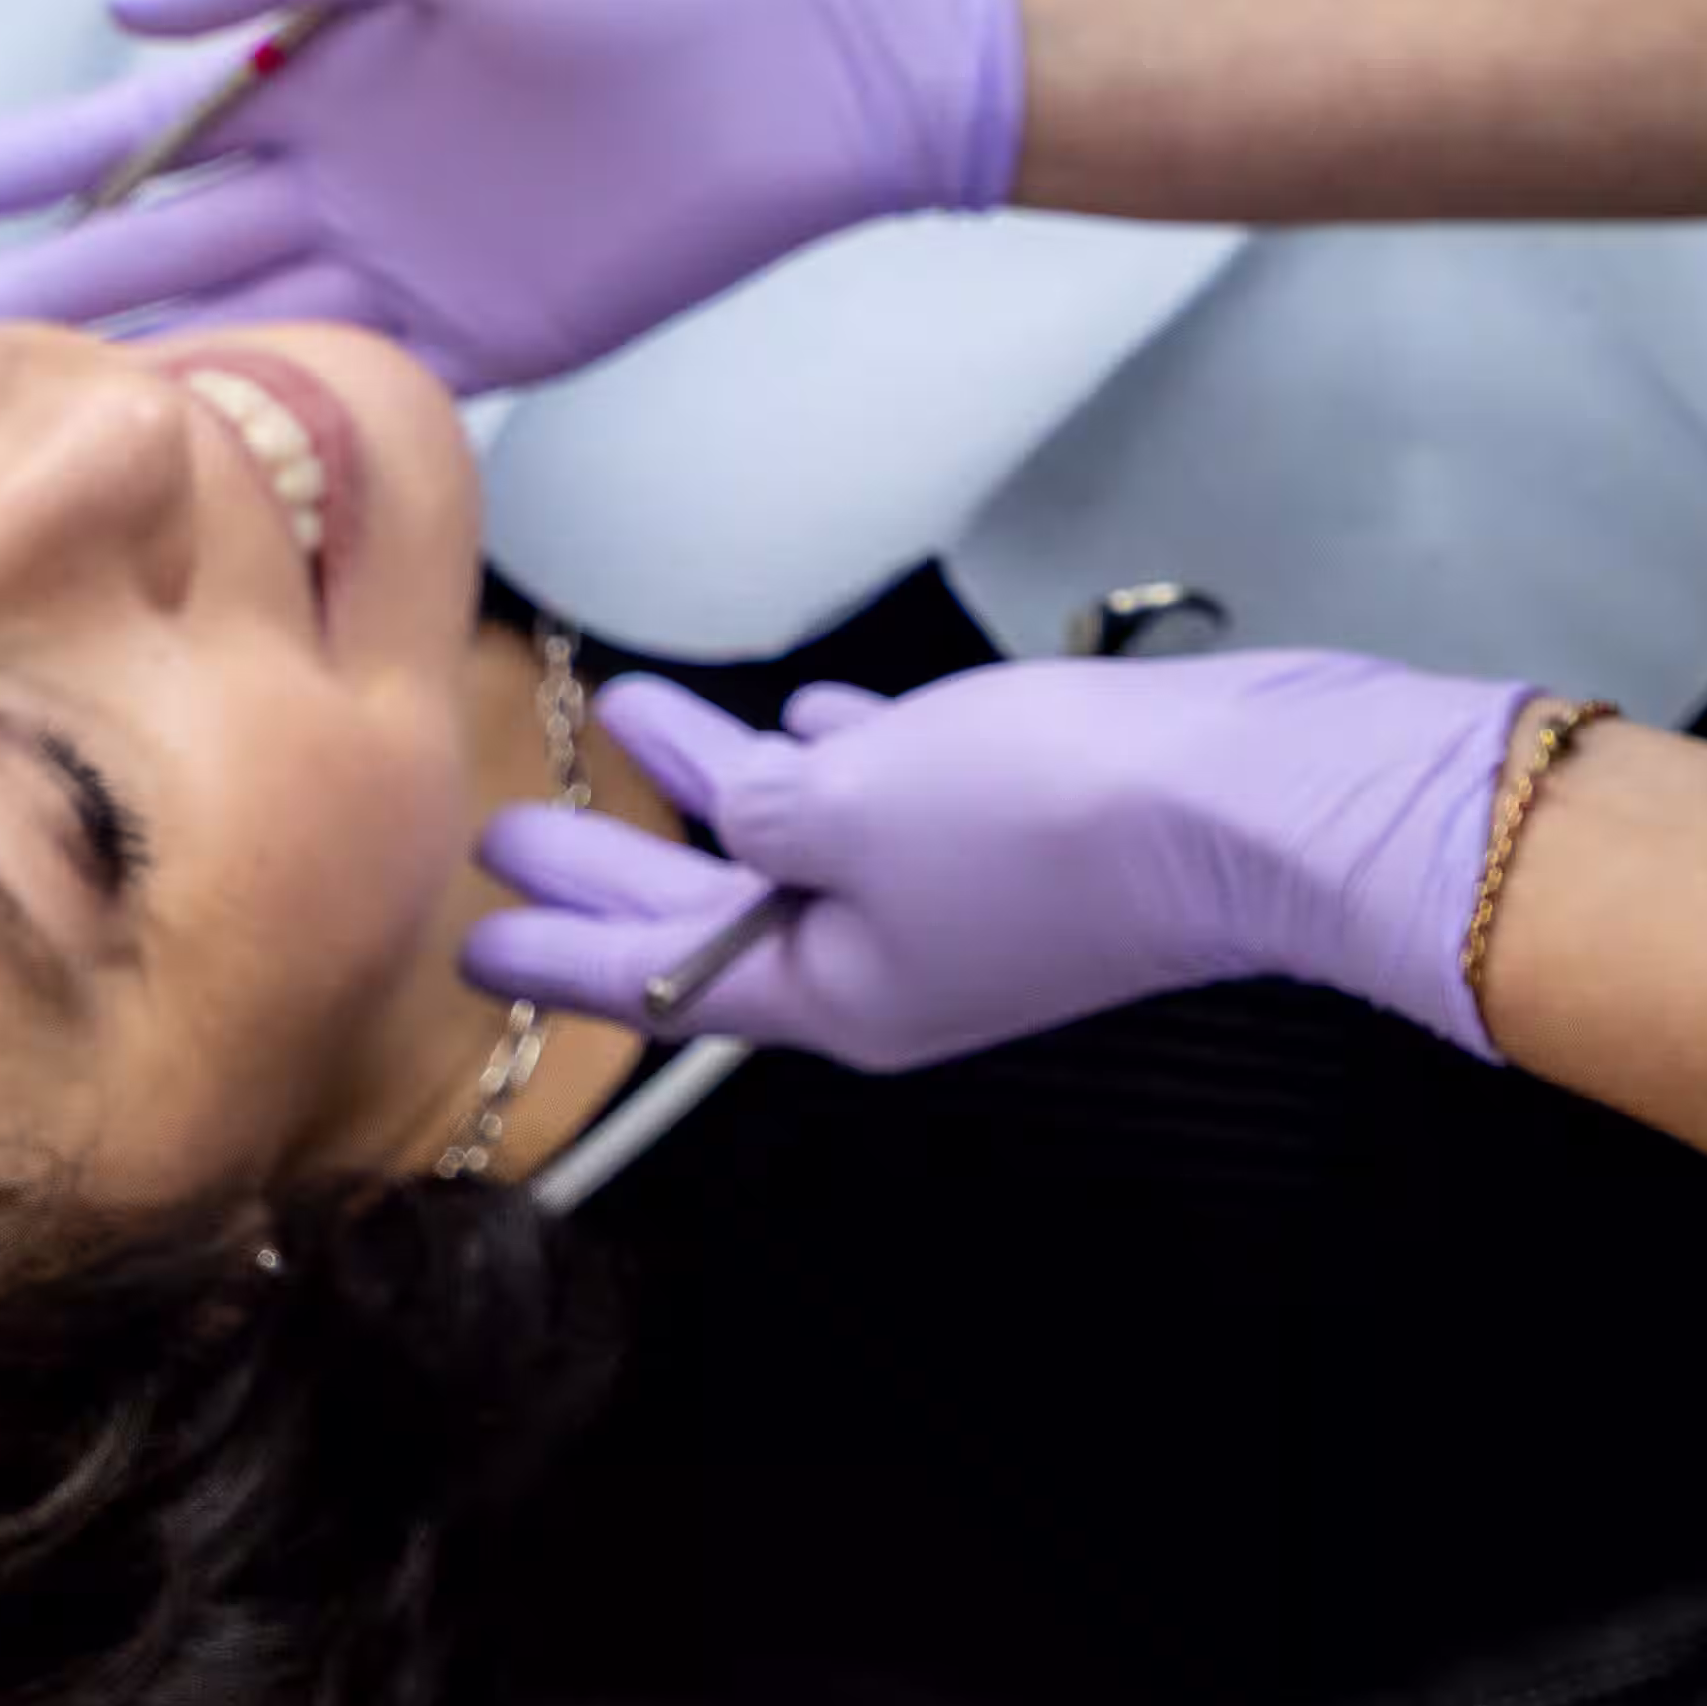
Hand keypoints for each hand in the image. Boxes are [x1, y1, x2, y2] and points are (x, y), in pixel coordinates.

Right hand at [0, 0, 1029, 381]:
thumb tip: (125, 7)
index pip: (156, 123)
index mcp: (329, 65)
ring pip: (246, 327)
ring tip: (24, 421)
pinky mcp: (494, 337)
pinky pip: (360, 389)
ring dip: (144, 369)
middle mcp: (351, 172)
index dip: (52, 158)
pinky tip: (189, 464)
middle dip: (58, 289)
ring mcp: (415, 262)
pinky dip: (278, 423)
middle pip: (175, 243)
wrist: (811, 50)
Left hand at [462, 650, 1539, 1070]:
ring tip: (634, 720)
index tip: (466, 943)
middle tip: (510, 831)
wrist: (1240, 802)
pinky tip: (811, 713)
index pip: (659, 975)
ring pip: (802, 843)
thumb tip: (747, 813)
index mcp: (833, 992)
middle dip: (614, 867)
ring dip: (717, 784)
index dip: (557, 951)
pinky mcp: (1021, 833)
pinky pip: (889, 799)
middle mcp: (888, 963)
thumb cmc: (1040, 814)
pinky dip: (835, 761)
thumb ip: (769, 814)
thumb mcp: (859, 809)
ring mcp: (958, 902)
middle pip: (716, 914)